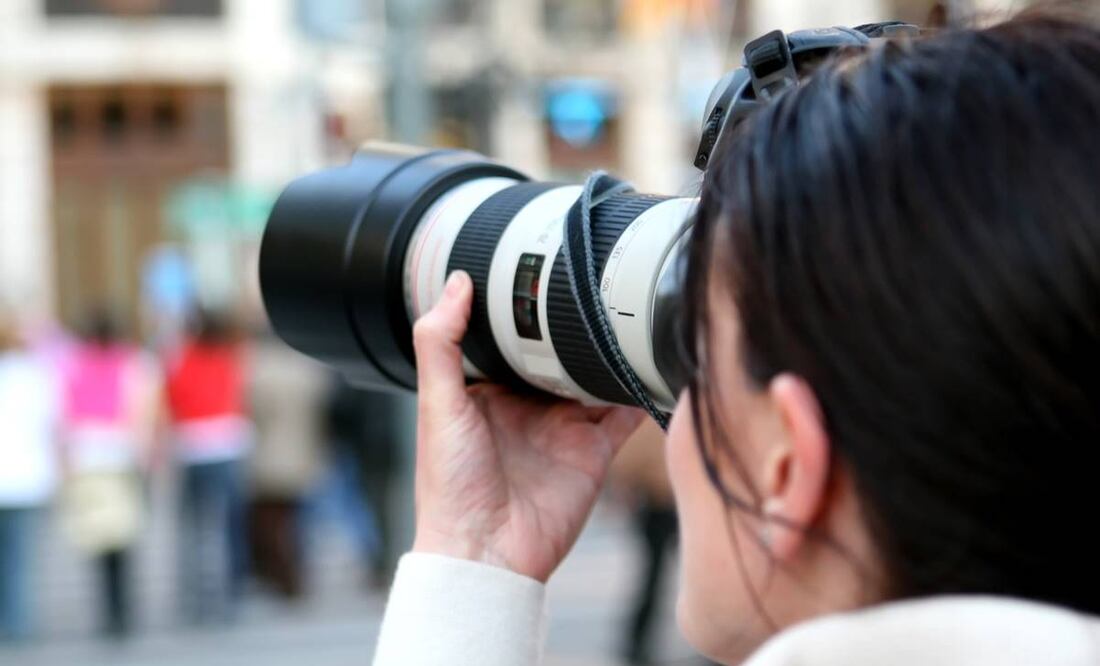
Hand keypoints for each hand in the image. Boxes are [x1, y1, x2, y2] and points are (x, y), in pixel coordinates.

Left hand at [411, 271, 645, 581]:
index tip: (537, 270)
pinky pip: (624, 413)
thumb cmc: (449, 487)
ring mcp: (564, 427)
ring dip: (610, 352)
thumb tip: (455, 282)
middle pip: (559, 354)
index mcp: (487, 392)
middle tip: (594, 281)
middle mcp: (528, 406)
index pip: (509, 339)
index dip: (522, 309)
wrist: (485, 553)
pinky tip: (649, 363)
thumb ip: (440, 343)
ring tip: (628, 312)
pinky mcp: (594, 450)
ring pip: (596, 377)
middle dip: (576, 325)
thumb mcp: (437, 405)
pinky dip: (639, 389)